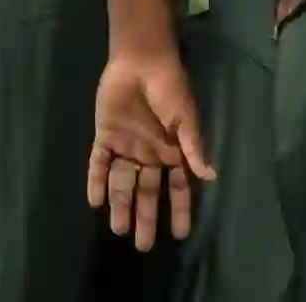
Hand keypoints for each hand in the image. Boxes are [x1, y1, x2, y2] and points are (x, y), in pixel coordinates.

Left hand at [86, 50, 214, 250]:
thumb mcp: (186, 117)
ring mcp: (126, 146)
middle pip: (147, 191)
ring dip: (120, 205)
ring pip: (122, 183)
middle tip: (142, 246)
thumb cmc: (169, 87)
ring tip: (118, 229)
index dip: (179, 209)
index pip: (178, 187)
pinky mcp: (105, 137)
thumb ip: (194, 147)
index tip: (180, 234)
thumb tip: (210, 176)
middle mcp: (149, 154)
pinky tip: (95, 201)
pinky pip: (99, 164)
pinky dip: (96, 181)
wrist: (142, 60)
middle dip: (146, 217)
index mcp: (173, 151)